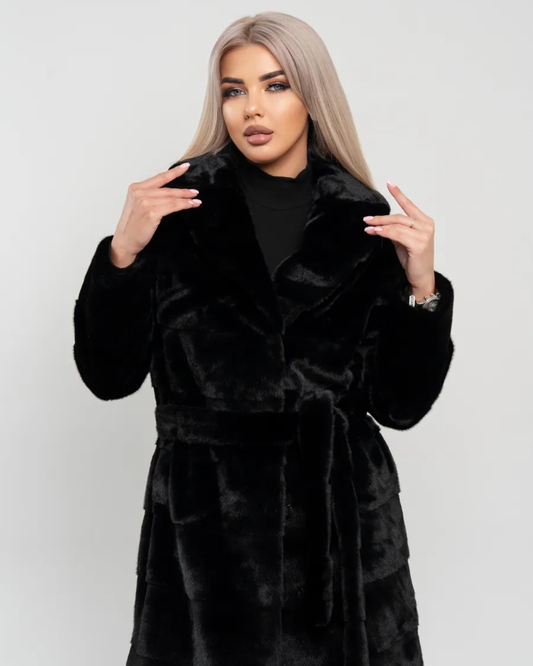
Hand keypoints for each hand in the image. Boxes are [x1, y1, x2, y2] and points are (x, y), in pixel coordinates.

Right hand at [111, 162, 201, 260]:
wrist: (125, 241)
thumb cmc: (132, 227)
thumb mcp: (138, 206)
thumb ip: (149, 197)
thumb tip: (169, 194)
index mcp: (135, 188)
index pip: (159, 178)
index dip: (174, 172)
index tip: (185, 167)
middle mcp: (139, 192)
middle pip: (167, 189)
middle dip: (183, 191)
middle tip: (195, 191)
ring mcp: (145, 202)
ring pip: (171, 198)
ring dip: (186, 199)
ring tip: (196, 200)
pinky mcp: (151, 212)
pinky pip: (172, 206)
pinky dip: (183, 205)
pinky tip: (191, 205)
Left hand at [363, 181, 435, 297]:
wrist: (421, 278)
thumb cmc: (413, 260)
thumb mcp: (403, 241)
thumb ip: (396, 230)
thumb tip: (381, 223)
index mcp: (425, 222)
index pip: (409, 205)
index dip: (398, 194)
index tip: (389, 183)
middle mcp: (427, 225)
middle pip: (399, 216)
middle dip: (381, 217)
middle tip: (366, 218)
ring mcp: (424, 234)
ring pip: (397, 225)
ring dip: (380, 225)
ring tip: (368, 227)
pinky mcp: (419, 244)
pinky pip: (397, 234)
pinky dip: (384, 232)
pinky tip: (375, 232)